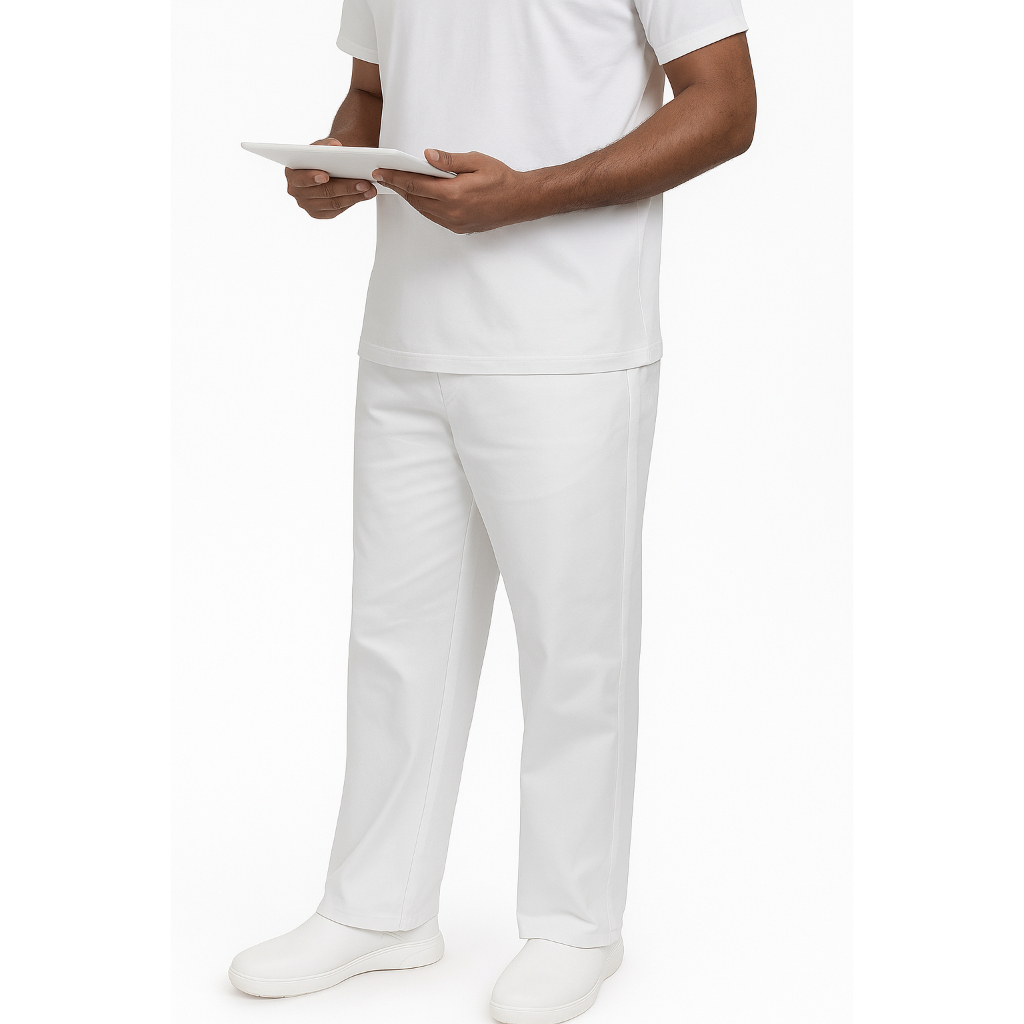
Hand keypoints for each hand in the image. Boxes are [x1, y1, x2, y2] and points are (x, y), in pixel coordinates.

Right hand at [285, 138, 377, 218]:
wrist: (330, 164)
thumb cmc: (325, 154)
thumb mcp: (324, 145)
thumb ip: (326, 144)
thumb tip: (335, 145)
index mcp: (291, 173)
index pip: (300, 178)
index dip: (312, 178)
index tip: (325, 176)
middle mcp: (296, 191)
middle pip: (323, 192)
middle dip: (344, 187)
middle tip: (362, 182)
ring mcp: (307, 204)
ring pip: (333, 203)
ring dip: (354, 196)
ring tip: (369, 188)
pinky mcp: (320, 212)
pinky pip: (337, 209)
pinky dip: (353, 201)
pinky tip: (365, 194)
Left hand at [372, 149, 537, 233]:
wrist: (520, 201)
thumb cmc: (501, 179)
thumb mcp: (476, 161)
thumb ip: (449, 160)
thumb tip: (427, 156)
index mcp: (453, 193)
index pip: (415, 184)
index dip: (395, 177)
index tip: (381, 171)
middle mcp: (451, 212)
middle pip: (415, 198)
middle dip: (398, 186)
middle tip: (383, 176)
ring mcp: (454, 222)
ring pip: (423, 209)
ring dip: (410, 196)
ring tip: (398, 184)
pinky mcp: (459, 228)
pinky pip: (434, 216)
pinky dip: (423, 205)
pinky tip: (419, 195)